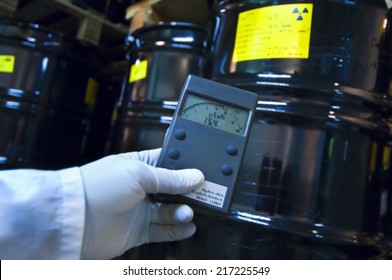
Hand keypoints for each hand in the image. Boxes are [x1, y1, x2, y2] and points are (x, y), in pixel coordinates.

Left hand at [79, 148, 203, 258]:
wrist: (74, 219)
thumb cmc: (98, 186)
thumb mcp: (138, 174)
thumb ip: (169, 178)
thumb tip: (195, 176)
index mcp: (140, 166)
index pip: (170, 164)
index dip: (187, 167)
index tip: (203, 172)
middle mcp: (142, 188)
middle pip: (175, 189)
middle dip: (190, 191)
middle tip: (205, 193)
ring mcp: (141, 210)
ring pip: (171, 211)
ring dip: (184, 211)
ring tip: (187, 212)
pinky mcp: (139, 231)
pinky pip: (164, 231)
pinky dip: (178, 230)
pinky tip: (188, 226)